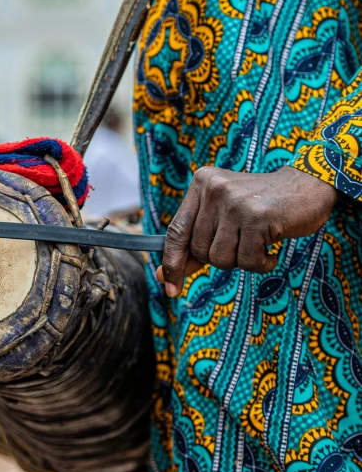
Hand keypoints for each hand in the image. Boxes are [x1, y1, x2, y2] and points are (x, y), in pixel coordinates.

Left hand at [156, 166, 337, 296]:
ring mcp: (235, 202)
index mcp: (201, 185)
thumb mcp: (223, 219)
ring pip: (220, 258)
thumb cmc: (261, 207)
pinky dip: (260, 264)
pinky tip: (271, 249)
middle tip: (242, 244)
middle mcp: (214, 189)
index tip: (168, 286)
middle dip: (220, 258)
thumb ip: (195, 245)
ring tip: (257, 243)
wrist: (307, 186)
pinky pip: (246, 261)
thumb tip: (164, 276)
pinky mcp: (257, 217)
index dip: (171, 262)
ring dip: (241, 261)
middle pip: (200, 250)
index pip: (175, 232)